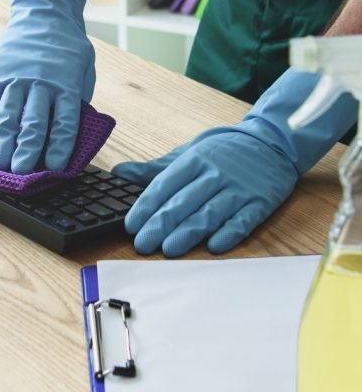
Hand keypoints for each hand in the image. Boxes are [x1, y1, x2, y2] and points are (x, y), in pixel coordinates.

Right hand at [0, 0, 94, 173]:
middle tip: (20, 173)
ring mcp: (16, 79)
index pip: (64, 122)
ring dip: (2, 143)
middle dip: (26, 151)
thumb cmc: (67, 49)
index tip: (54, 168)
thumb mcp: (83, 71)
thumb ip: (77, 100)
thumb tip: (70, 136)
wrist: (44, 14)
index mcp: (67, 85)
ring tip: (0, 164)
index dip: (58, 147)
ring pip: (7, 116)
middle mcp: (41, 83)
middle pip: (32, 123)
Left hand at [113, 68, 357, 256]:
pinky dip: (229, 233)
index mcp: (194, 160)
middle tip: (142, 244)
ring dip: (188, 232)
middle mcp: (215, 174)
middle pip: (184, 202)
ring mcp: (238, 189)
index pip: (165, 185)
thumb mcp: (188, 153)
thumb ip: (155, 169)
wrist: (272, 142)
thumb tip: (120, 173)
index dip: (146, 206)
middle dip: (160, 224)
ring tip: (169, 249)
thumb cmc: (224, 151)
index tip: (131, 225)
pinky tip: (215, 246)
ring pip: (209, 213)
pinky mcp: (260, 202)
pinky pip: (243, 220)